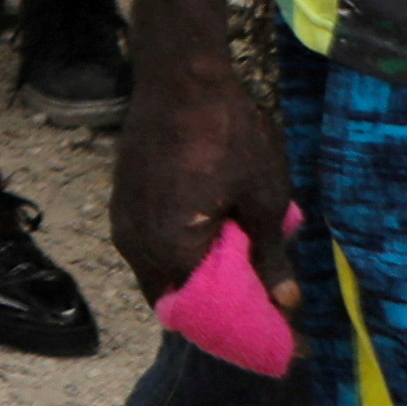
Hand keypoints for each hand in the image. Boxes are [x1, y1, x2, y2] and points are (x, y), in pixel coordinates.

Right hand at [111, 57, 291, 310]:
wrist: (180, 82)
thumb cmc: (227, 138)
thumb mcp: (263, 200)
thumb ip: (268, 258)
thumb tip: (285, 303)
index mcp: (170, 249)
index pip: (201, 312)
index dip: (236, 323)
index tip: (268, 320)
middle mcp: (135, 244)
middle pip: (171, 297)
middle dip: (210, 304)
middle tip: (253, 294)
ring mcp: (122, 222)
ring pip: (156, 271)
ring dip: (190, 275)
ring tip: (234, 260)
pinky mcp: (121, 201)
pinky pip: (147, 246)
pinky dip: (175, 252)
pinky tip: (208, 232)